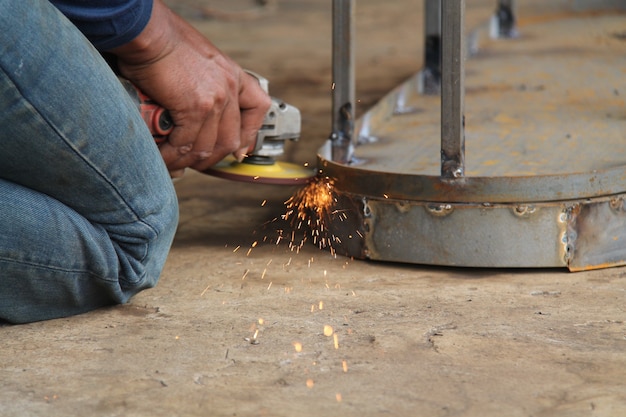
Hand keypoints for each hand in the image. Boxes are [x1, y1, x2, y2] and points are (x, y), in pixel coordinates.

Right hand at [109, 0, 270, 172]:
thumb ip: (205, 84)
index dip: (249, 135)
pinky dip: (172, 155)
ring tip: (173, 163)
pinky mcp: (195, 108)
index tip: (238, 151)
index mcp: (233, 75)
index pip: (258, 108)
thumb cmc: (164, 42)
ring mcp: (215, 100)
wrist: (148, 32)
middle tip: (195, 163)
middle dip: (213, 158)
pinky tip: (163, 156)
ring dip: (189, 161)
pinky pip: (186, 144)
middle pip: (230, 139)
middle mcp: (229, 89)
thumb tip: (191, 109)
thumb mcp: (199, 61)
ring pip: (207, 148)